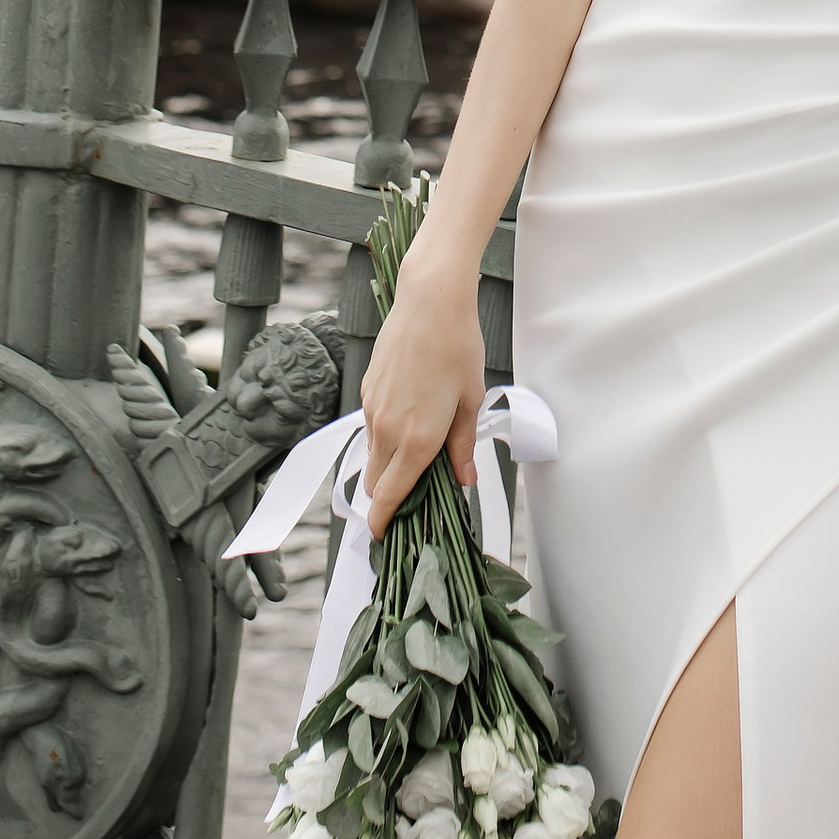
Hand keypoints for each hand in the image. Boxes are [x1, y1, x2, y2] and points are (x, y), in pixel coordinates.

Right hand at [359, 242, 485, 534]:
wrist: (430, 301)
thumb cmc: (457, 347)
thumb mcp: (471, 400)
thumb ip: (462, 446)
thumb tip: (464, 480)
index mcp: (415, 440)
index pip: (388, 497)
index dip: (383, 522)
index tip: (383, 537)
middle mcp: (386, 429)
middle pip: (374, 482)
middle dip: (386, 498)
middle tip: (410, 499)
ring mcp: (372, 408)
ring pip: (372, 454)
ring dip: (387, 464)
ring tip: (417, 453)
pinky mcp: (367, 389)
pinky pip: (371, 427)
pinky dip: (384, 436)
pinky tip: (410, 416)